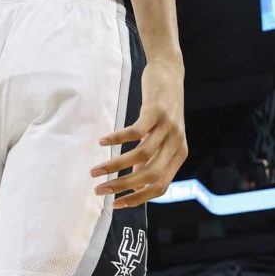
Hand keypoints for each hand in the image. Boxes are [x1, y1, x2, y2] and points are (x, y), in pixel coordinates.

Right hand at [90, 61, 186, 208]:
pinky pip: (135, 131)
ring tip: (95, 171)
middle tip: (100, 190)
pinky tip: (102, 142)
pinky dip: (117, 139)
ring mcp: (168, 127)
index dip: (138, 198)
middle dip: (122, 186)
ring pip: (141, 155)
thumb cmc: (163, 106)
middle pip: (150, 175)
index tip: (116, 204)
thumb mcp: (163, 135)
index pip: (160, 186)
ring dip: (115, 166)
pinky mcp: (156, 111)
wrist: (170, 71)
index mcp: (179, 154)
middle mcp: (176, 143)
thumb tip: (134, 180)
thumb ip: (152, 158)